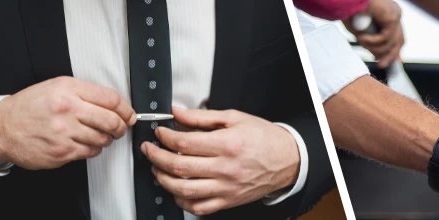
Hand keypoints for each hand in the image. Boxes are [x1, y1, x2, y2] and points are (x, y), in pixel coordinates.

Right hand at [0, 76, 134, 169]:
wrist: (1, 128)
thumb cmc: (29, 107)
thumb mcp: (56, 87)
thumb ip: (85, 93)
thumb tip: (116, 105)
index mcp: (68, 89)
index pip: (111, 99)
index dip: (126, 109)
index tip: (129, 114)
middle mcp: (67, 109)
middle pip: (112, 121)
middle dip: (122, 126)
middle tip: (120, 128)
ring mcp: (64, 132)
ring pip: (103, 139)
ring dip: (106, 139)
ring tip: (99, 135)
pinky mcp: (61, 151)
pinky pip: (90, 152)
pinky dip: (93, 149)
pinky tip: (84, 143)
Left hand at [140, 107, 299, 214]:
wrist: (289, 160)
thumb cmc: (265, 138)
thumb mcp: (236, 118)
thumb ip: (203, 117)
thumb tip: (177, 113)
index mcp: (227, 144)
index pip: (184, 142)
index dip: (164, 137)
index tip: (159, 133)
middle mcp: (226, 168)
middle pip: (178, 166)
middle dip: (155, 156)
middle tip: (150, 149)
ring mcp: (226, 187)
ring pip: (183, 189)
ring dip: (162, 179)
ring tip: (157, 169)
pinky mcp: (229, 200)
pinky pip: (198, 207)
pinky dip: (181, 200)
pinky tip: (177, 190)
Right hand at [344, 0, 402, 67]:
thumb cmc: (349, 10)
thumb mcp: (361, 31)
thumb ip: (371, 42)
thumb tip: (378, 55)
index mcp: (388, 15)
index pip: (397, 37)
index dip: (394, 52)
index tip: (390, 63)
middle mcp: (394, 14)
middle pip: (399, 41)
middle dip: (390, 56)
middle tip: (381, 65)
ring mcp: (395, 14)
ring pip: (392, 42)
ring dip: (375, 47)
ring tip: (361, 43)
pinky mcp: (392, 16)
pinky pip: (386, 37)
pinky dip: (373, 41)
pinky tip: (362, 38)